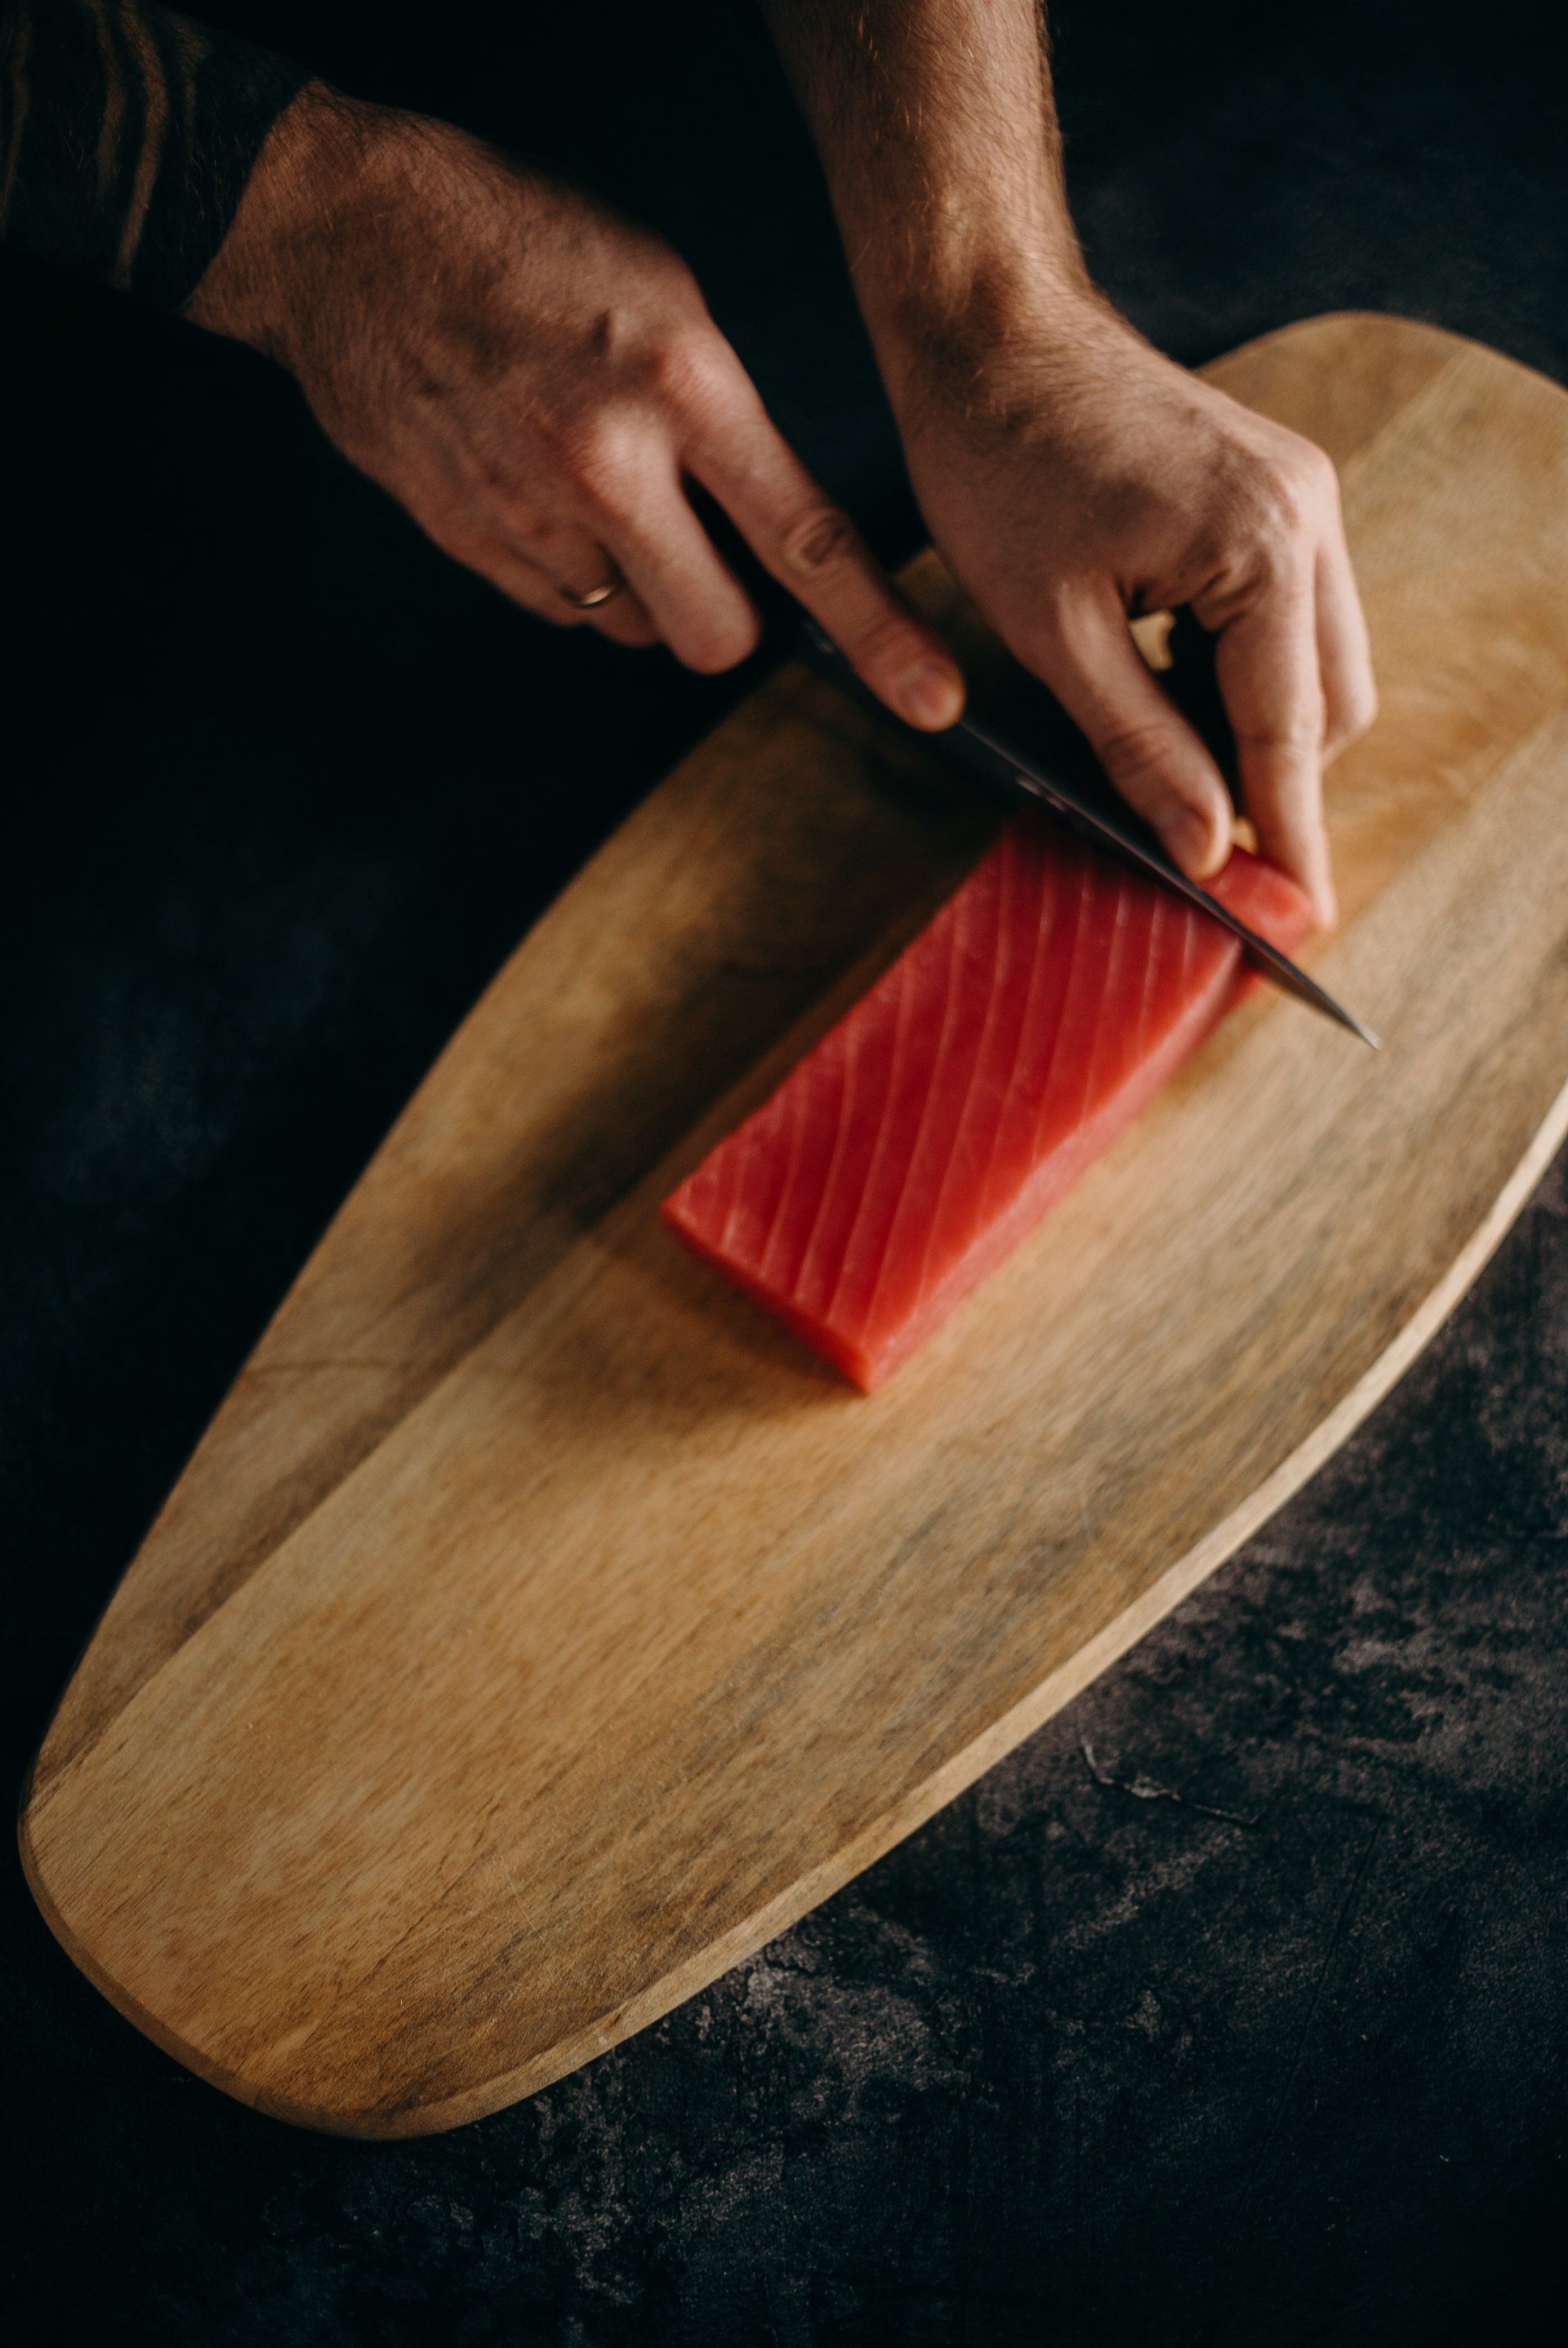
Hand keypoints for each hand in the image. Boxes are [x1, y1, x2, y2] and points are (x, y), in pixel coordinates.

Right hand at [189, 89, 964, 722]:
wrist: (349, 237)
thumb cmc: (517, 243)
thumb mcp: (663, 294)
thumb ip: (721, 415)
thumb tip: (765, 518)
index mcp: (682, 383)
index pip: (807, 539)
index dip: (878, 633)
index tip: (928, 694)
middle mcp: (610, 463)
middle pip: (714, 635)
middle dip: (727, 620)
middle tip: (711, 565)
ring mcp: (532, 514)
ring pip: (628, 625)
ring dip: (635, 585)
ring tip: (595, 488)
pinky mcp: (471, 544)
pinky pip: (556, 608)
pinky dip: (566, 574)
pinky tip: (537, 492)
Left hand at [887, 296, 1376, 921]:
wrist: (990, 331)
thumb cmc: (995, 465)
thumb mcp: (1051, 634)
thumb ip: (1138, 746)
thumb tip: (1202, 849)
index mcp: (1258, 546)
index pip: (1288, 732)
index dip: (1286, 837)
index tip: (1296, 924)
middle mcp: (1306, 515)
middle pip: (1330, 707)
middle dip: (1270, 786)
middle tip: (1192, 851)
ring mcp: (1301, 495)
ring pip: (1318, 666)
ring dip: (1253, 730)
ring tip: (1159, 762)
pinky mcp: (1275, 491)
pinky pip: (1290, 617)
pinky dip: (1240, 674)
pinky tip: (1161, 687)